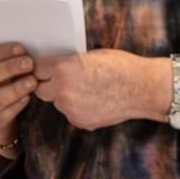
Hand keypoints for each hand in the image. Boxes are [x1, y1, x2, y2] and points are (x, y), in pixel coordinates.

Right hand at [0, 43, 36, 157]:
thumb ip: (6, 65)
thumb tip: (23, 52)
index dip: (3, 52)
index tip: (20, 49)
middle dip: (9, 68)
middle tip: (28, 63)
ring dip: (15, 88)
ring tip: (32, 81)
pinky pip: (3, 115)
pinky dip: (15, 107)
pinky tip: (26, 99)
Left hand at [32, 49, 158, 129]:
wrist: (143, 88)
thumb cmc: (120, 66)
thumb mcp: (88, 56)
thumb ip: (68, 63)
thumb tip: (55, 68)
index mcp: (63, 68)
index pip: (36, 69)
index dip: (41, 69)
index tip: (45, 69)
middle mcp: (63, 90)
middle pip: (40, 89)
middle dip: (47, 84)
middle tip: (61, 80)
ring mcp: (71, 108)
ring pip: (56, 102)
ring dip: (63, 97)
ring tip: (85, 89)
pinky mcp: (80, 121)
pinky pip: (70, 113)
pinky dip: (77, 108)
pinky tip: (93, 101)